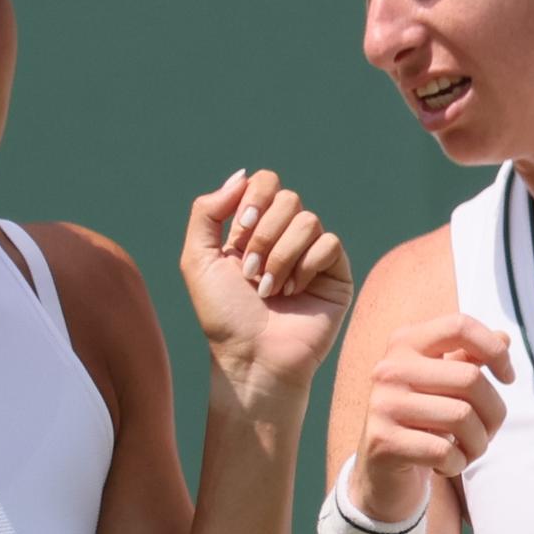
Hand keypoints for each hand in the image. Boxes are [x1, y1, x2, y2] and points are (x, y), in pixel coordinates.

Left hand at [182, 169, 352, 395]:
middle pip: (287, 197)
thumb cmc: (223, 317)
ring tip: (269, 291)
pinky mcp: (336, 273)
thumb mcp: (198, 260)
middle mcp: (284, 238)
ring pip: (308, 220)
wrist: (253, 357)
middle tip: (250, 272)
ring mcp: (312, 255)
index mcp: (253, 229)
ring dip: (281, 257)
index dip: (254, 199)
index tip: (239, 230)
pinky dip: (306, 266)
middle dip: (263, 234)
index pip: (264, 183)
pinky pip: (329, 243)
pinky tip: (295, 293)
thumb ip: (207, 212)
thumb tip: (242, 175)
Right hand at [350, 313, 514, 521]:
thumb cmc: (422, 421)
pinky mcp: (383, 441)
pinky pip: (443, 451)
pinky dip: (457, 464)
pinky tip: (445, 465)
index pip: (459, 326)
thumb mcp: (444, 384)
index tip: (508, 378)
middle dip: (493, 413)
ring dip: (478, 443)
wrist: (381, 470)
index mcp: (405, 343)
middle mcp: (389, 368)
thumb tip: (505, 337)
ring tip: (468, 451)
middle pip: (470, 378)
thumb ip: (469, 358)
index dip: (494, 350)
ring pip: (462, 417)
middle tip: (488, 432)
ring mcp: (383, 404)